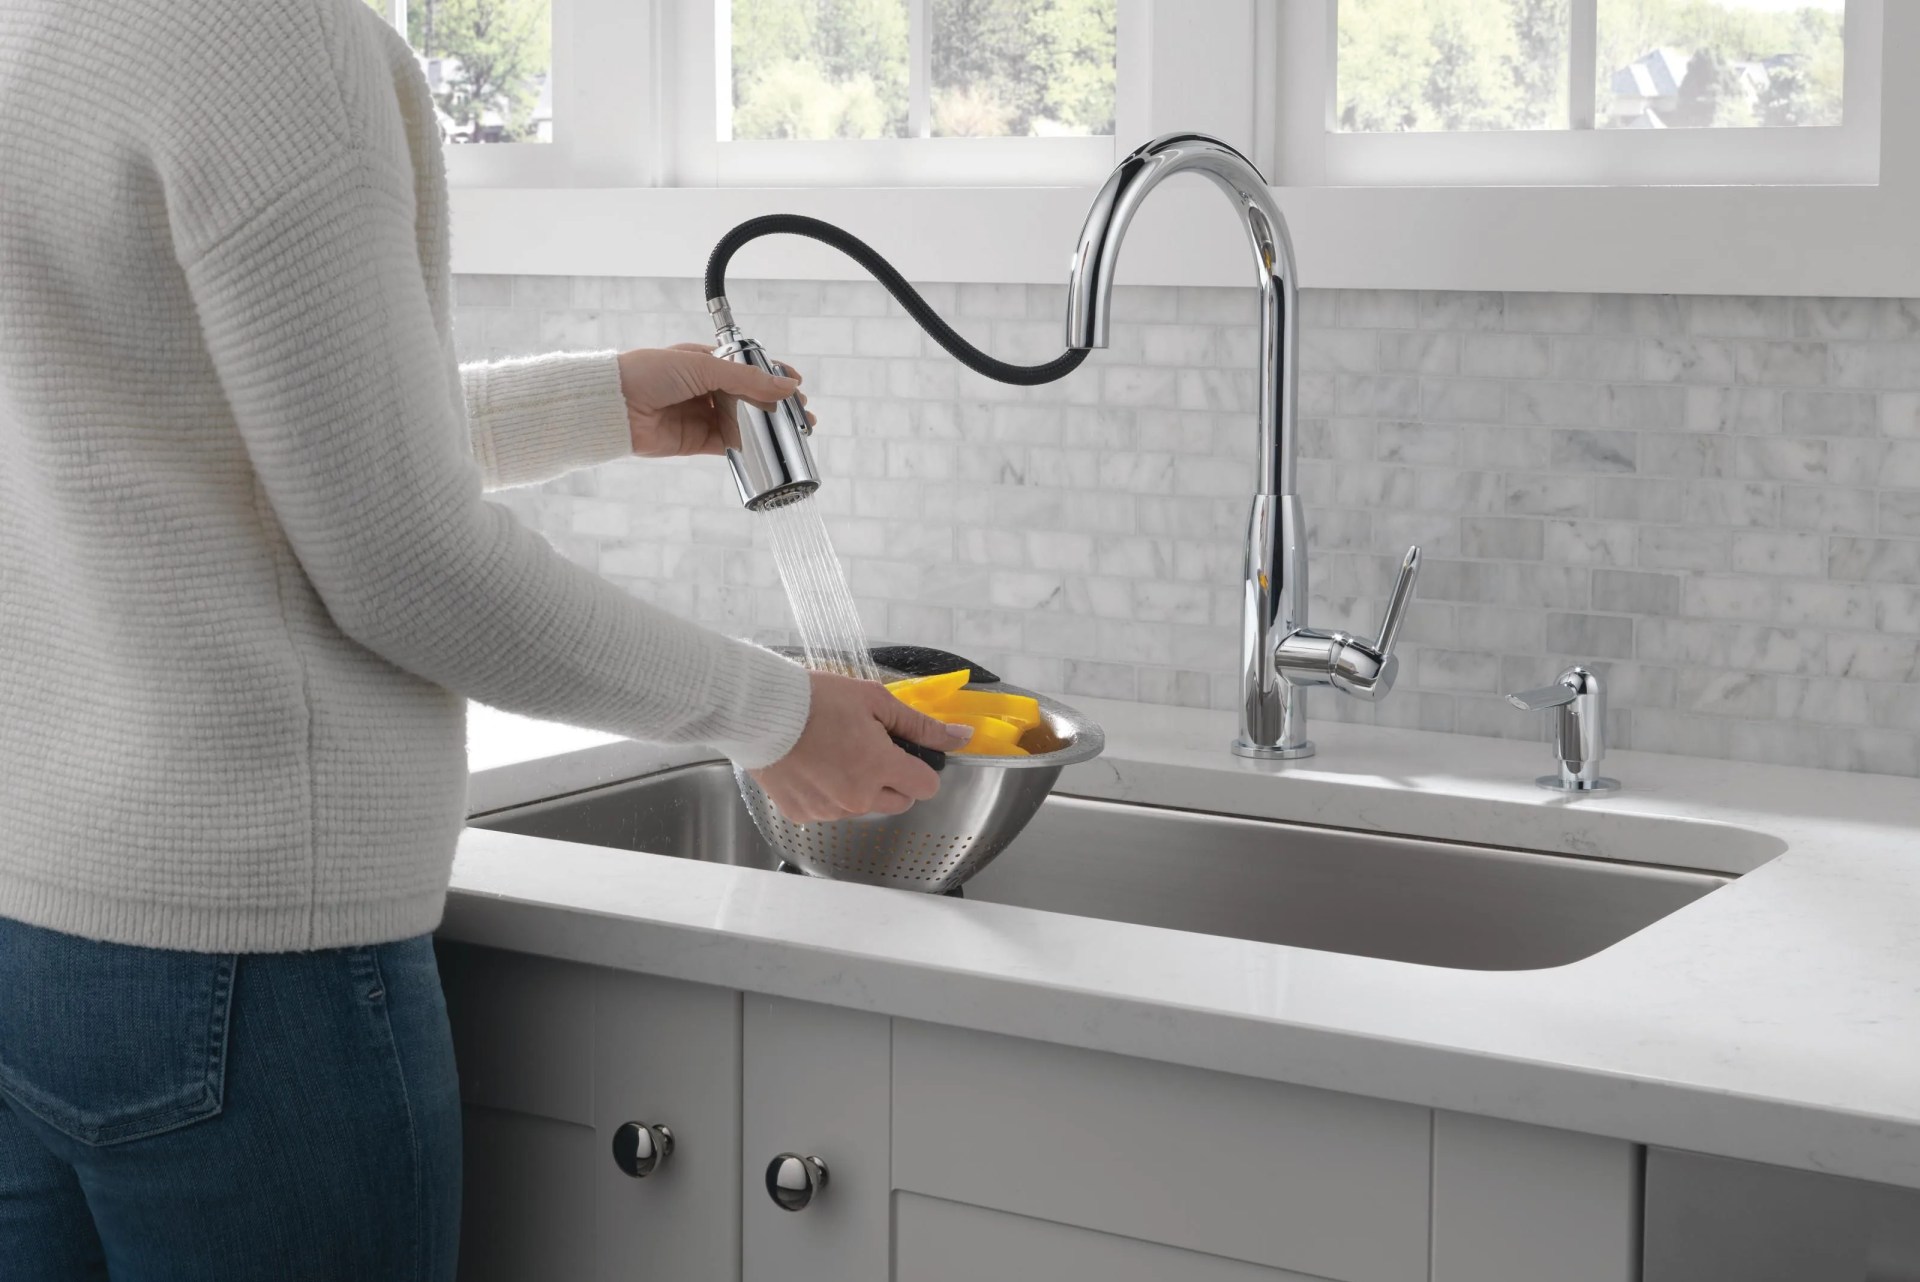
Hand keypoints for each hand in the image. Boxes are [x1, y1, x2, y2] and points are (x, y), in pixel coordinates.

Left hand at [617, 343, 815, 458]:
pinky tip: (768, 447)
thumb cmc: (648, 373)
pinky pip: (728, 444)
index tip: (796, 383)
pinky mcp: (695, 441)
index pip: (748, 368)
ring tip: (794, 432)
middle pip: (750, 397)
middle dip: (777, 405)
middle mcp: (704, 388)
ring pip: (743, 422)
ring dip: (769, 427)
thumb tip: (786, 384)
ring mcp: (700, 415)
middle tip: (802, 414)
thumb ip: (746, 378)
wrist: (613, 406)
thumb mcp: (703, 366)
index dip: (773, 375)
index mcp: (704, 362)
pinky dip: (748, 447)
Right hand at [750, 671, 974, 822]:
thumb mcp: (875, 701)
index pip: (926, 787)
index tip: (904, 750)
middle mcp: (857, 798)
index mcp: (880, 768)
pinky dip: (828, 793)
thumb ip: (921, 725)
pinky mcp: (802, 814)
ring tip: (834, 752)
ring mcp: (828, 811)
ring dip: (860, 787)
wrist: (757, 711)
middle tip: (868, 746)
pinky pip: (830, 810)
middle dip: (893, 778)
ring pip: (864, 807)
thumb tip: (962, 738)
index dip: (920, 767)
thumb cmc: (816, 699)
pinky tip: (813, 765)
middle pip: (899, 801)